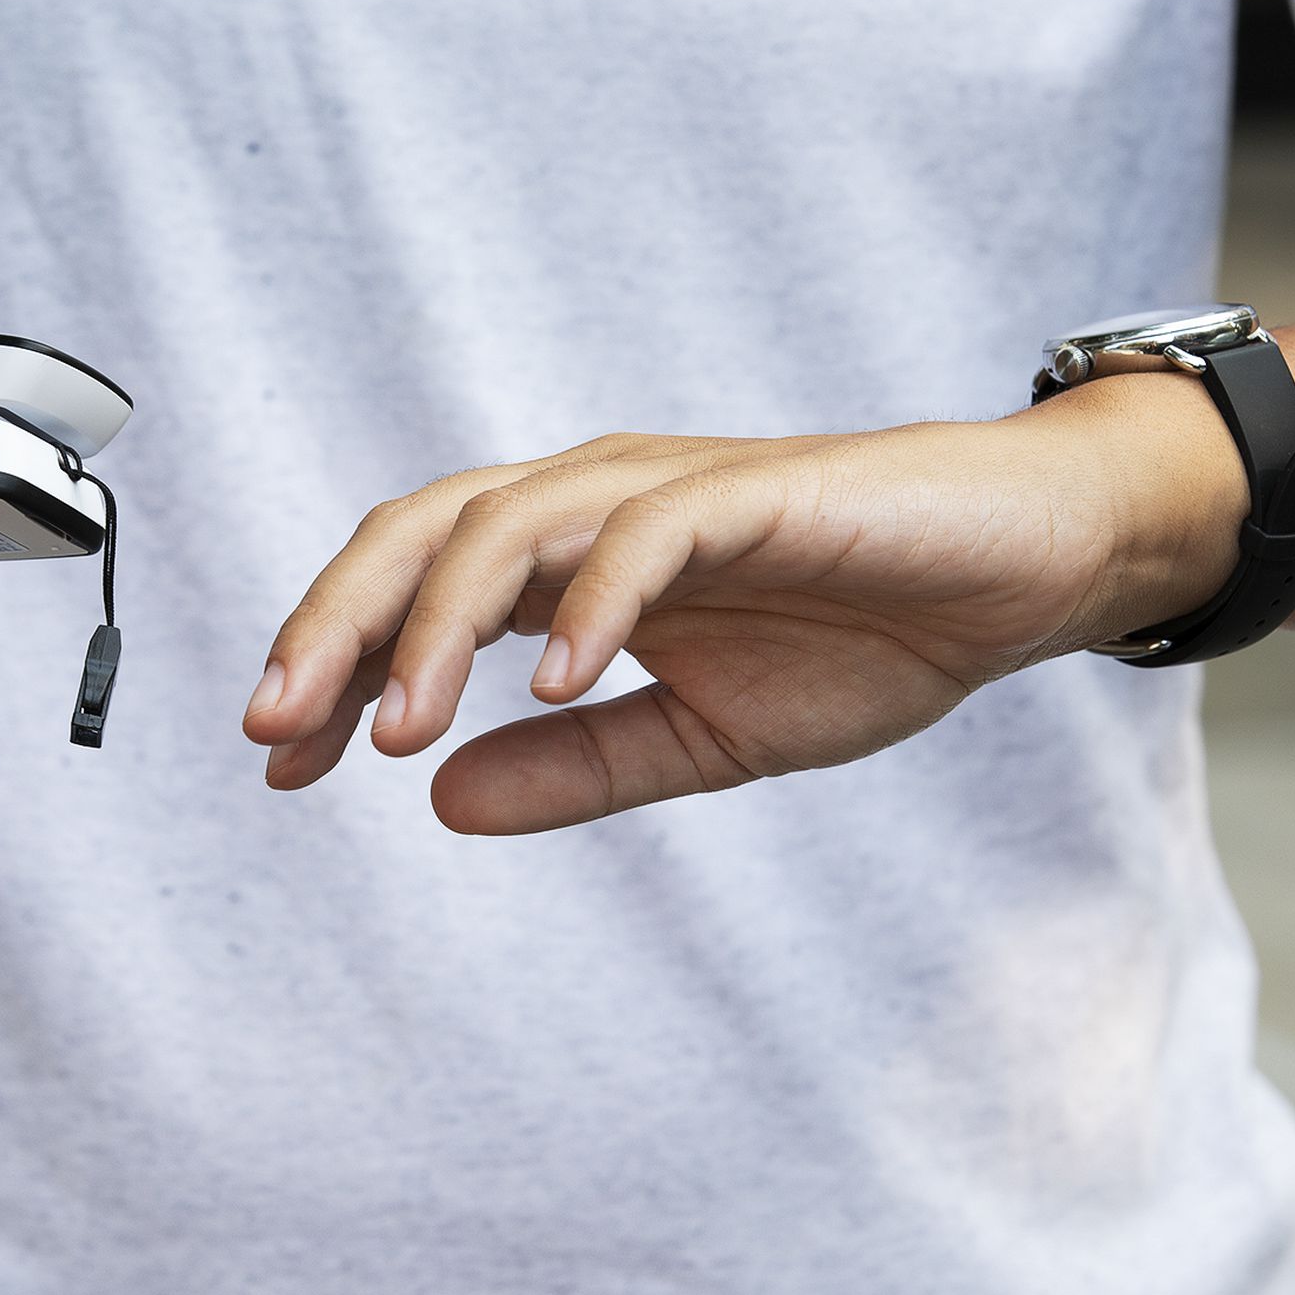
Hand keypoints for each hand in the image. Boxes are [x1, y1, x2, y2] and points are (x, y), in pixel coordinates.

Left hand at [246, 378, 1245, 832]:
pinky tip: (551, 682)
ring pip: (509, 523)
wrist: (1018, 569)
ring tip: (390, 733)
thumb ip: (577, 767)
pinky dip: (591, 601)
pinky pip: (649, 530)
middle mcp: (597, 503)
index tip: (279, 763)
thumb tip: (442, 806)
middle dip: (333, 627)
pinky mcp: (758, 489)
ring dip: (436, 626)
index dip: (333, 666)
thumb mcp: (702, 735)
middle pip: (423, 534)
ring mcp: (671, 487)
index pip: (413, 591)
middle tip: (276, 733)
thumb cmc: (867, 633)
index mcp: (571, 558)